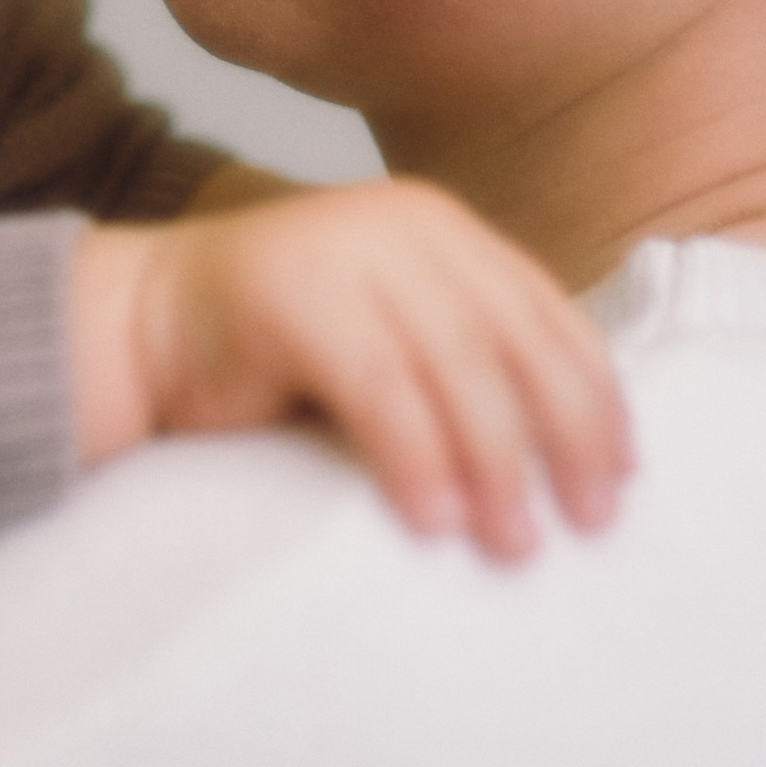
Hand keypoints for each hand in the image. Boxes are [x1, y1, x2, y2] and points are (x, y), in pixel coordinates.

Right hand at [69, 181, 633, 561]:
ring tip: (513, 542)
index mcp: (444, 230)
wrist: (142, 326)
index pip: (548, 312)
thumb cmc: (278, 355)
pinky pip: (378, 388)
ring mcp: (347, 248)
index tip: (623, 475)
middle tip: (588, 523)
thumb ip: (464, 362)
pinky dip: (416, 458)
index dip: (596, 396)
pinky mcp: (292, 292)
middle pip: (516, 340)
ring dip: (496, 464)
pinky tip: (435, 519)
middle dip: (564, 437)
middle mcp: (406, 224)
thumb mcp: (392, 338)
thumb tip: (575, 457)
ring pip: (457, 366)